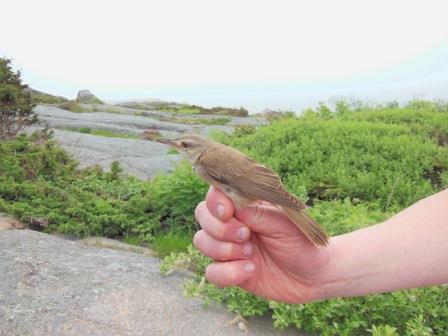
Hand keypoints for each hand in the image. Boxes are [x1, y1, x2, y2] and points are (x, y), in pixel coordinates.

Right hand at [194, 186, 331, 302]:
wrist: (314, 276)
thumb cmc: (301, 242)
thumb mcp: (283, 223)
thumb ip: (256, 213)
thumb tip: (232, 205)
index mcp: (245, 205)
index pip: (216, 195)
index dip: (216, 203)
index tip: (228, 213)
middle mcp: (233, 223)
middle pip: (202, 215)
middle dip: (219, 227)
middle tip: (245, 235)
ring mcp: (229, 247)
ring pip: (202, 242)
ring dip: (223, 249)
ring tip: (249, 253)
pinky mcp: (230, 271)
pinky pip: (212, 272)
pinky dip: (228, 273)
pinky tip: (250, 270)